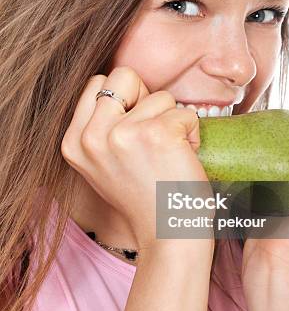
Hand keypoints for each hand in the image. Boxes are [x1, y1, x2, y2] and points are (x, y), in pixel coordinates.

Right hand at [61, 66, 213, 251]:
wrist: (166, 235)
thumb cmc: (143, 195)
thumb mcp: (103, 161)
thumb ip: (102, 125)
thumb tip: (123, 85)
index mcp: (73, 141)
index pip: (97, 83)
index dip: (124, 100)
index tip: (133, 132)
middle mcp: (91, 137)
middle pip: (124, 75)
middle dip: (146, 99)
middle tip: (153, 137)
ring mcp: (122, 134)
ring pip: (161, 96)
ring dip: (173, 122)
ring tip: (168, 155)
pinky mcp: (157, 135)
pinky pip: (185, 113)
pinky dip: (192, 133)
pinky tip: (182, 159)